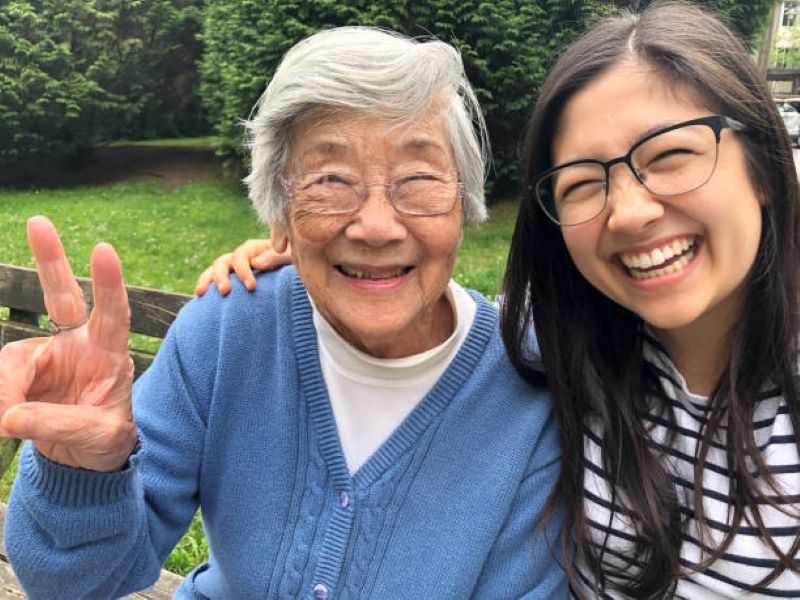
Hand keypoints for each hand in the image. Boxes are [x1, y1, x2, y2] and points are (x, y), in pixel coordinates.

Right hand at [0, 216, 135, 471]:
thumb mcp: (98, 438)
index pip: (114, 314)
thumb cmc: (105, 440)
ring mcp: (48, 354)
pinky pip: (2, 376)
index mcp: (110, 354)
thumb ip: (59, 426)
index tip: (104, 249)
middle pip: (63, 296)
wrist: (84, 456)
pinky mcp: (23, 369)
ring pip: (14, 357)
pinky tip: (4, 419)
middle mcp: (79, 345)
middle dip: (51, 259)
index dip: (109, 283)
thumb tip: (10, 415)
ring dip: (6, 389)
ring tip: (7, 422)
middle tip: (39, 222)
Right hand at [194, 238, 291, 295]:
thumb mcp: (291, 259)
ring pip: (215, 269)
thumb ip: (276, 258)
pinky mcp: (232, 281)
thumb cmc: (296, 267)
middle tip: (225, 291)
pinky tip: (199, 296)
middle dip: (222, 276)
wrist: (297, 278)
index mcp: (256, 249)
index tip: (251, 287)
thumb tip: (256, 263)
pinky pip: (214, 281)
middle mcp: (242, 257)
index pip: (243, 254)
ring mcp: (235, 269)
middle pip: (224, 261)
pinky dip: (205, 285)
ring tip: (201, 293)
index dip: (244, 270)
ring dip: (208, 279)